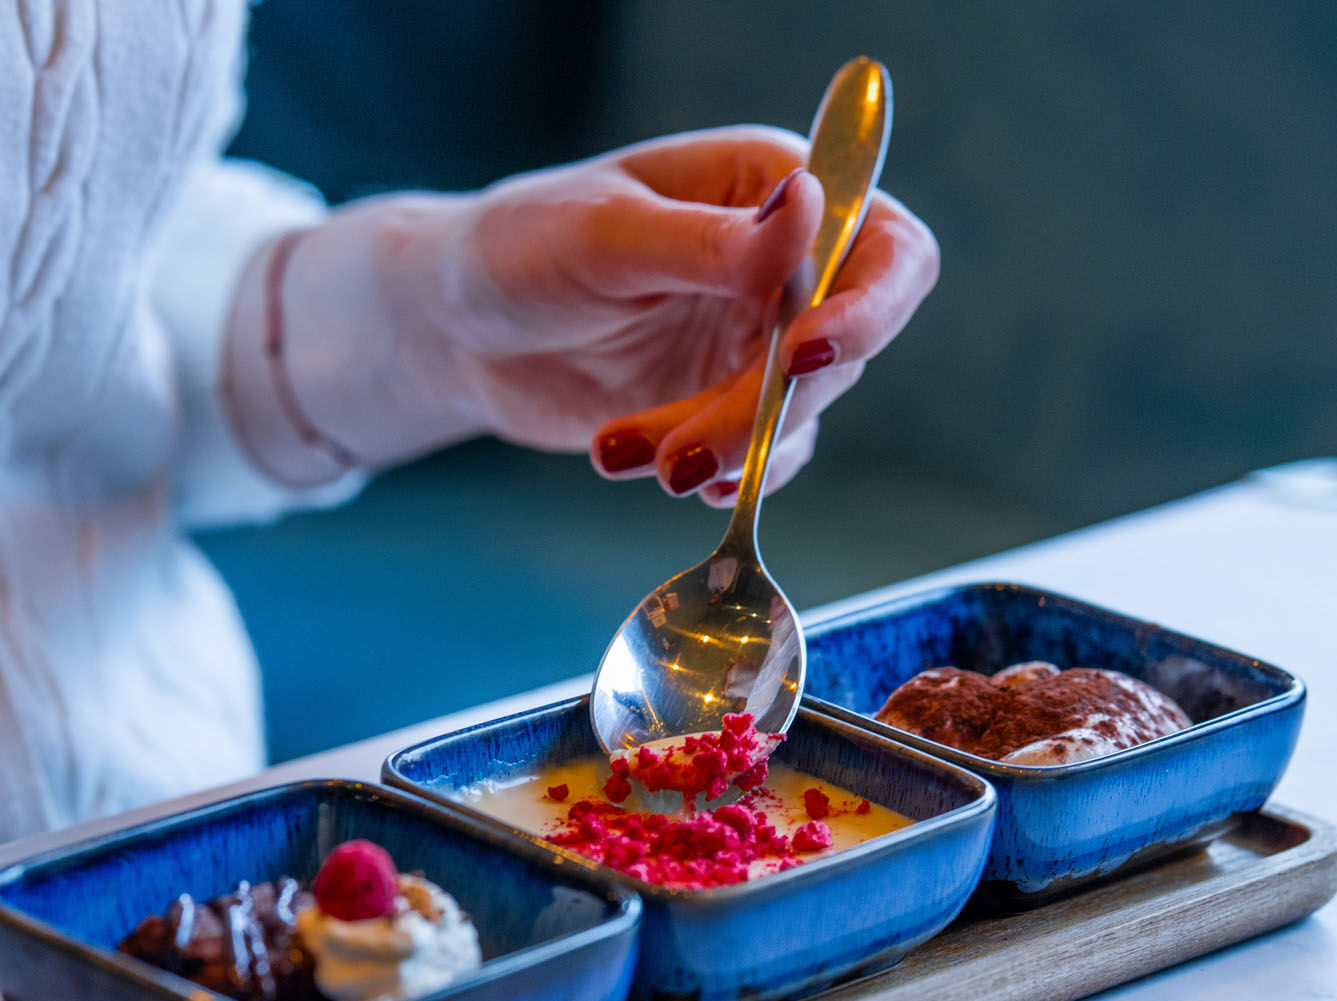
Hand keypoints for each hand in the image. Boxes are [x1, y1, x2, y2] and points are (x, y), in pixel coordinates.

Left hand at [438, 126, 938, 503]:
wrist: (452, 328)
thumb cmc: (518, 248)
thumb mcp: (606, 235)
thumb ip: (709, 240)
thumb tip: (810, 206)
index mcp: (769, 188)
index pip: (883, 246)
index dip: (869, 305)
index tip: (804, 353)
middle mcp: (781, 265)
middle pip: (839, 350)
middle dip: (764, 409)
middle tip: (683, 453)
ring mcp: (755, 341)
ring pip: (795, 416)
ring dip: (724, 449)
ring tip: (631, 456)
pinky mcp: (726, 406)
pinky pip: (759, 457)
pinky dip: (714, 477)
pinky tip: (645, 466)